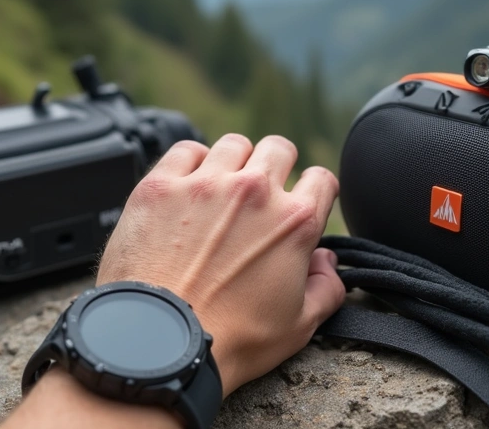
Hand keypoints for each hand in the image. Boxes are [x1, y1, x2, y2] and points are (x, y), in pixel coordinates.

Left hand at [96, 133, 344, 395]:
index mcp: (294, 223)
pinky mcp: (161, 186)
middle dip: (276, 167)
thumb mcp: (299, 326)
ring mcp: (205, 184)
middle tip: (261, 194)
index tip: (301, 202)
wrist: (161, 344)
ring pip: (234, 145)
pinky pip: (186, 150)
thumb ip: (327, 288)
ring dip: (234, 163)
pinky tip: (187, 187)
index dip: (315, 191)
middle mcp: (254, 192)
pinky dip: (191, 163)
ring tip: (222, 190)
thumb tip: (327, 263)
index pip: (321, 179)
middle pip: (278, 149)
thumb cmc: (229, 341)